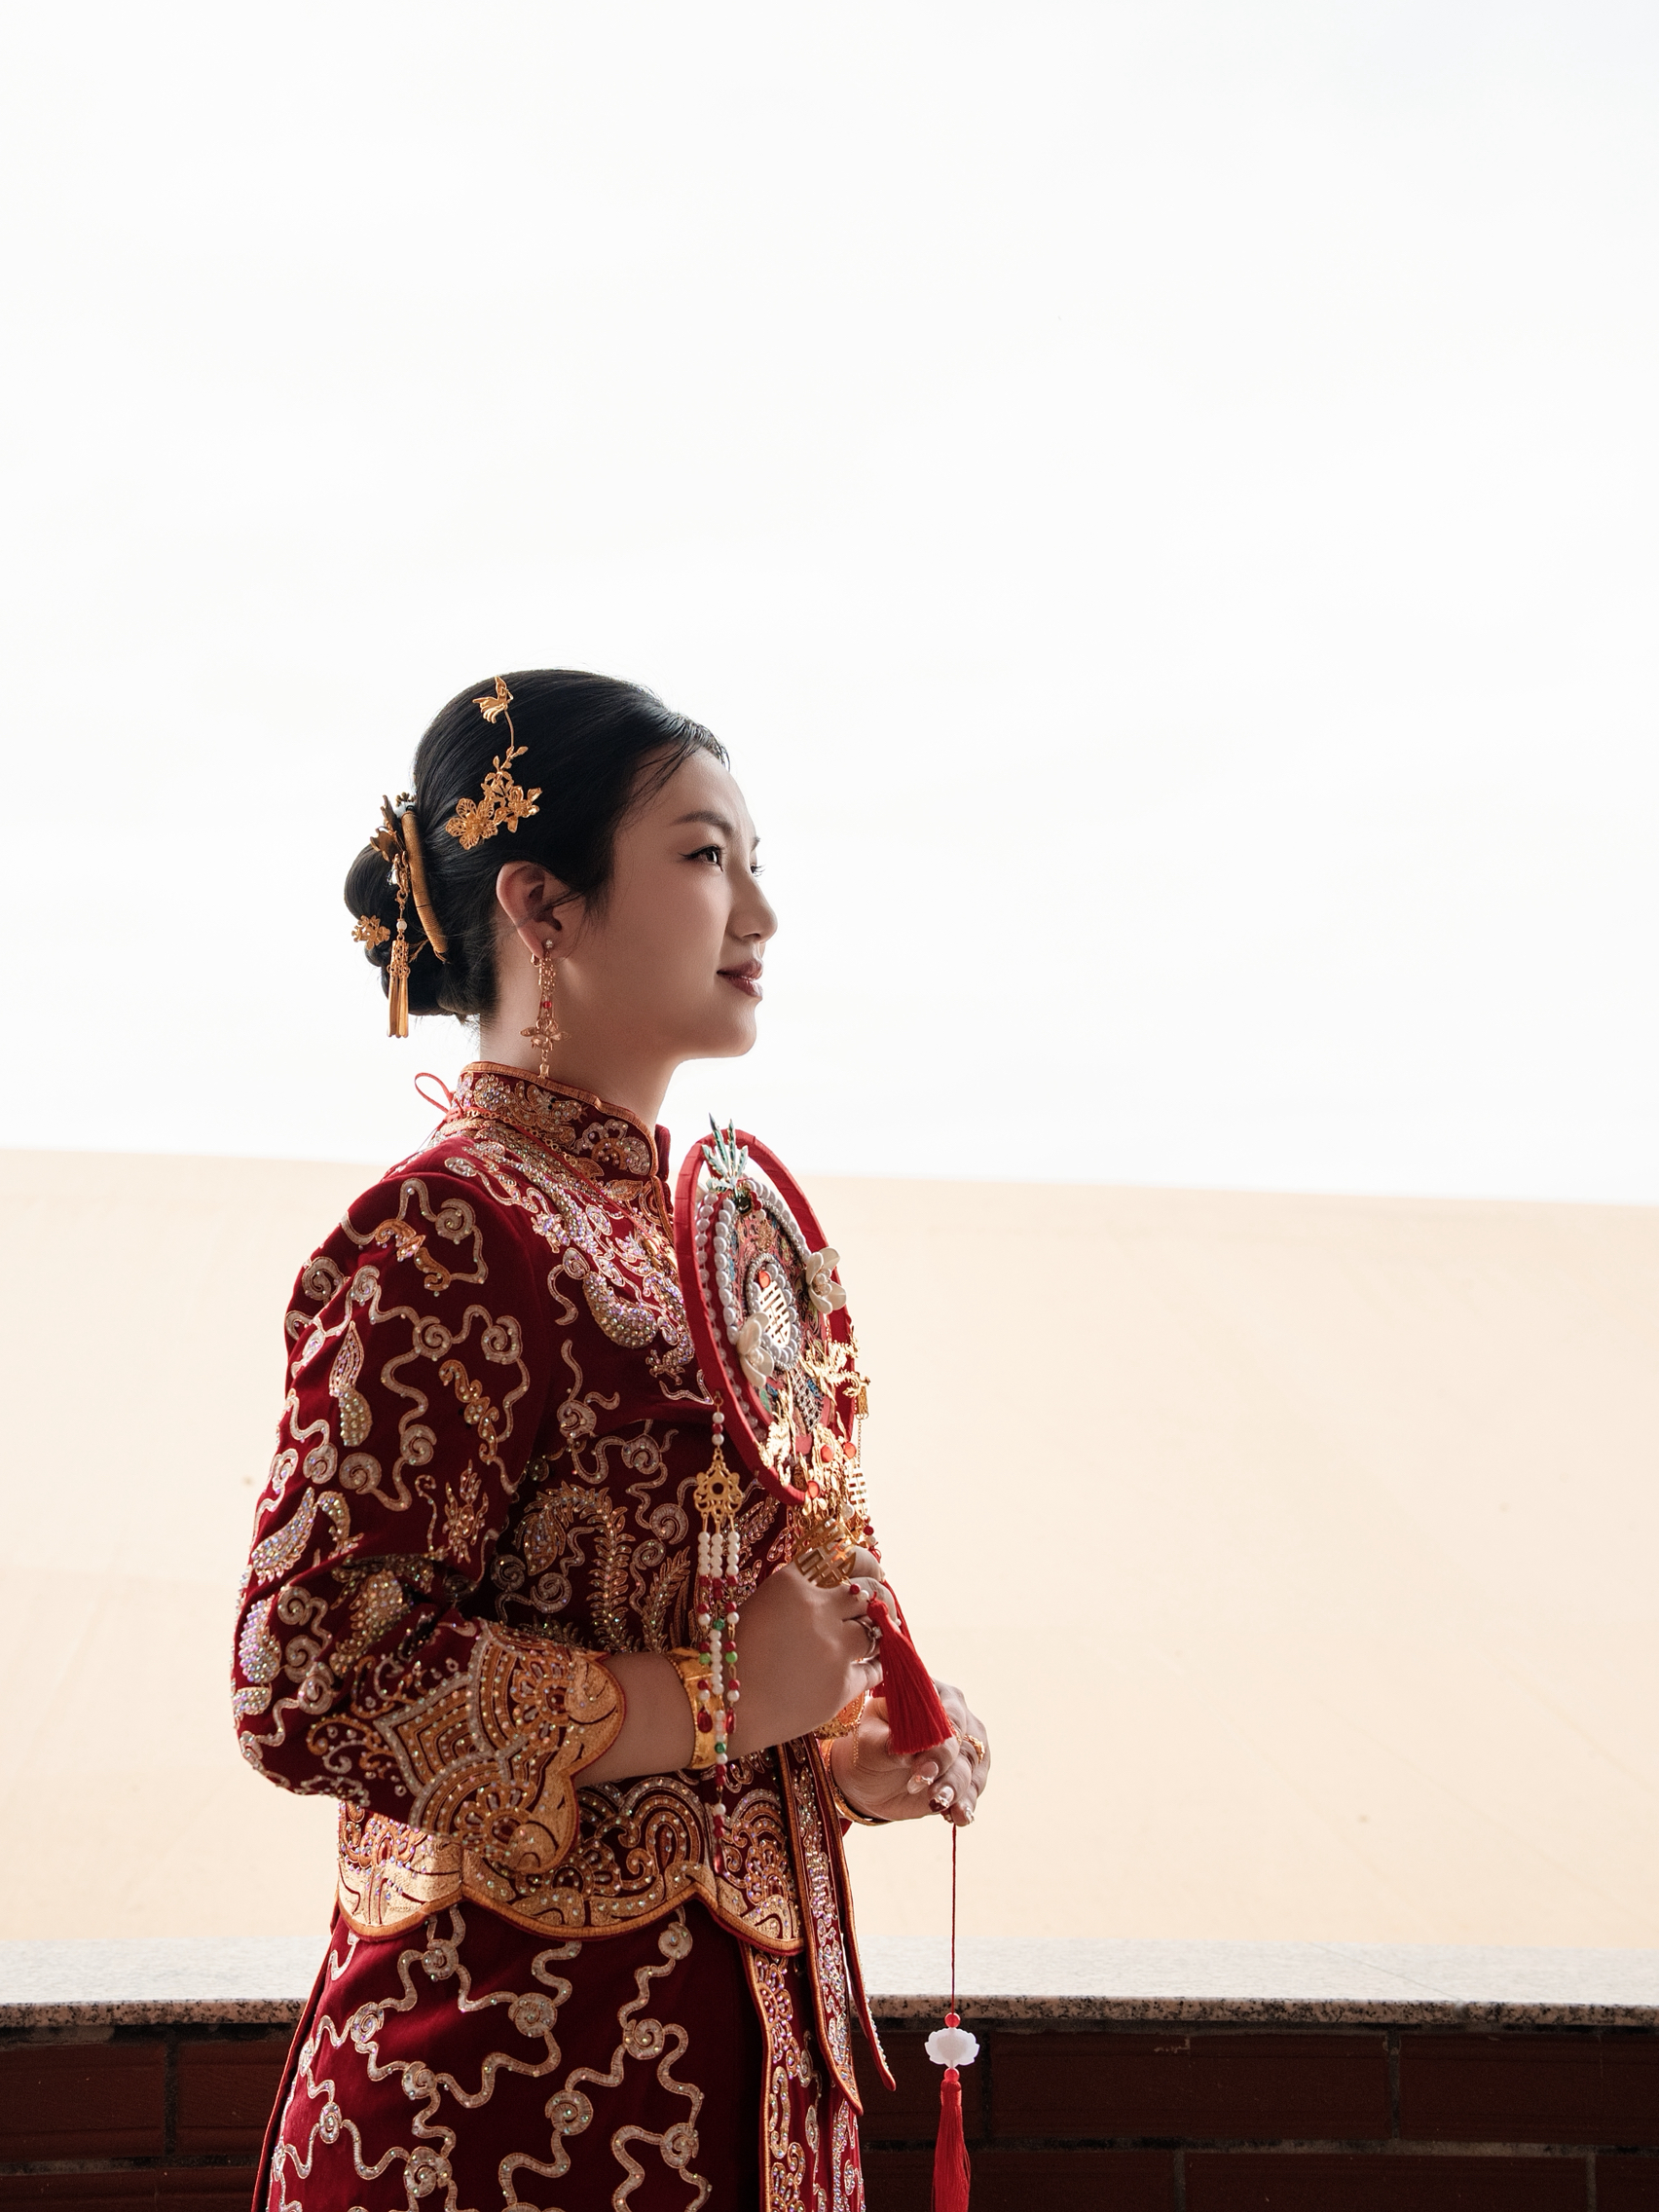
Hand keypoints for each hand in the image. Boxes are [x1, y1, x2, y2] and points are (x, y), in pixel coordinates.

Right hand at [726, 1562, 882, 1755]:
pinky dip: (875, 1664)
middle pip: (865, 1592)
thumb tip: (833, 1594)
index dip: (857, 1563)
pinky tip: (872, 1662)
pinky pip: (875, 1668)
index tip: (864, 1571)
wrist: (722, 1708)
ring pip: (875, 1629)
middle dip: (874, 1597)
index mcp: (791, 1584)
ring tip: (874, 1634)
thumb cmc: (731, 1658)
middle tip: (877, 1603)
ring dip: (875, 1631)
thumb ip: (796, 1597)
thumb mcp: (758, 1607)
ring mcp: (834, 1648)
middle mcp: (817, 1609)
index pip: (837, 1559)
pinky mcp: (843, 1685)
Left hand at [828, 1683, 989, 1827]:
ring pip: (971, 1768)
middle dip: (947, 1767)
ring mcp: (964, 1748)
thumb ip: (889, 1744)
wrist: (868, 1780)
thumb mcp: (868, 1743)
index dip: (938, 1739)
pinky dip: (966, 1804)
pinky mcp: (966, 1776)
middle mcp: (955, 1717)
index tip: (920, 1765)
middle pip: (964, 1742)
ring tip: (938, 1803)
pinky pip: (973, 1790)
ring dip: (956, 1788)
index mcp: (931, 1695)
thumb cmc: (867, 1747)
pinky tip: (957, 1816)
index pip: (947, 1713)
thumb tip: (910, 1752)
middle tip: (926, 1786)